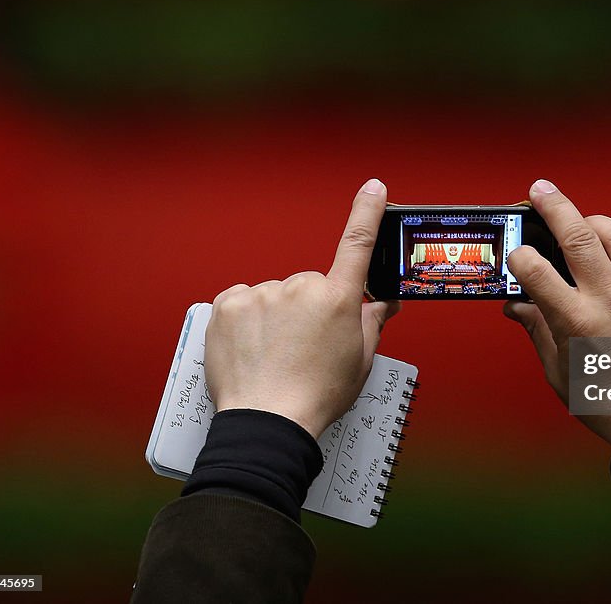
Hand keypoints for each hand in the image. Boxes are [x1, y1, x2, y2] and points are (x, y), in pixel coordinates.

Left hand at [204, 178, 399, 438]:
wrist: (266, 421)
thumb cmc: (316, 396)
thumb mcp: (359, 361)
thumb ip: (371, 323)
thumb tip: (382, 301)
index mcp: (339, 300)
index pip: (357, 245)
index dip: (367, 212)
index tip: (373, 188)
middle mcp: (301, 288)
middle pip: (309, 285)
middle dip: (309, 307)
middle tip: (305, 345)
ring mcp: (262, 294)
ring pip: (275, 295)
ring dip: (275, 315)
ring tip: (275, 353)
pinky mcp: (228, 304)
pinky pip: (243, 299)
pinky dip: (247, 317)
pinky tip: (252, 345)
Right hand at [503, 179, 610, 446]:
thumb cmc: (607, 403)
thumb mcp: (560, 372)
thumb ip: (538, 330)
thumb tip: (517, 306)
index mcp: (577, 322)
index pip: (536, 269)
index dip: (519, 256)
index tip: (516, 255)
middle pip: (578, 235)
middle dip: (554, 206)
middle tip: (540, 189)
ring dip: (594, 221)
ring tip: (582, 221)